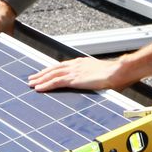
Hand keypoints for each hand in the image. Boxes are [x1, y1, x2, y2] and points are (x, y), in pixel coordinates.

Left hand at [28, 43, 151, 91]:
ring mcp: (74, 71)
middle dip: (42, 73)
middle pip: (54, 68)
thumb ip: (97, 78)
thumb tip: (99, 82)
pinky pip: (56, 82)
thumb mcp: (104, 75)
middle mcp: (76, 65)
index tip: (45, 73)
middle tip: (32, 78)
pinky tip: (38, 88)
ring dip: (40, 79)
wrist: (120, 72)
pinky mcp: (74, 79)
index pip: (63, 65)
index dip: (52, 70)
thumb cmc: (117, 74)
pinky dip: (46, 85)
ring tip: (31, 83)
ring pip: (52, 74)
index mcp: (83, 63)